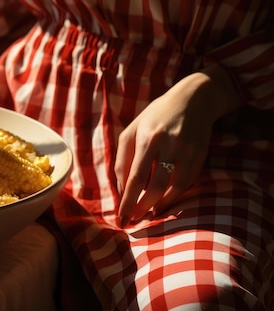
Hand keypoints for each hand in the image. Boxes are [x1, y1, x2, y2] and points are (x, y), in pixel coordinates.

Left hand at [115, 65, 241, 226]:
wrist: (192, 100)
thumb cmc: (154, 117)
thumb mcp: (132, 131)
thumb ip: (122, 159)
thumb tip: (120, 189)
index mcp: (147, 138)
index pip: (135, 177)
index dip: (127, 201)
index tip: (121, 218)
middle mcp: (168, 145)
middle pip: (154, 187)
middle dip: (142, 208)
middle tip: (133, 220)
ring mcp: (187, 152)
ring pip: (173, 189)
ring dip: (159, 206)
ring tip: (147, 214)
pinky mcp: (200, 156)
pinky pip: (187, 184)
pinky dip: (174, 197)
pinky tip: (163, 203)